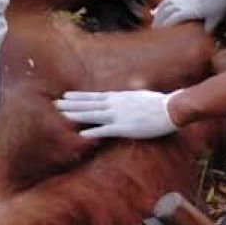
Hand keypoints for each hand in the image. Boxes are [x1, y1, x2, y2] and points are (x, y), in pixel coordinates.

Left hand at [54, 90, 178, 138]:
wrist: (171, 108)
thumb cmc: (159, 102)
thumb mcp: (140, 94)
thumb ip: (129, 94)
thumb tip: (127, 90)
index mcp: (118, 97)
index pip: (93, 96)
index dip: (78, 97)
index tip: (65, 96)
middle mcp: (115, 104)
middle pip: (88, 105)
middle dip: (70, 105)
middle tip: (54, 104)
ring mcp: (119, 115)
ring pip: (92, 115)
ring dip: (76, 115)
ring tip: (62, 115)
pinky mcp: (125, 127)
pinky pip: (105, 130)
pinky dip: (93, 131)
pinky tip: (81, 134)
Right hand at [153, 0, 225, 31]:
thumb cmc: (221, 2)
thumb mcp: (216, 18)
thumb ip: (208, 29)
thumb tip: (204, 36)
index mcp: (187, 11)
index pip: (170, 21)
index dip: (164, 28)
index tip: (159, 35)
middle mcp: (181, 3)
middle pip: (164, 13)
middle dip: (158, 21)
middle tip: (153, 29)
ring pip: (164, 4)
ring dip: (158, 12)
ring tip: (154, 19)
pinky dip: (163, 3)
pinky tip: (161, 7)